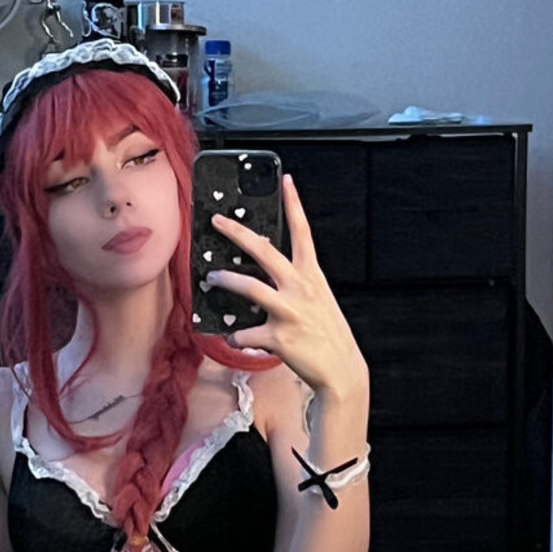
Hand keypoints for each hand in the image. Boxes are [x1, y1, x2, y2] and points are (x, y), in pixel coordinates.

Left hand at [208, 174, 367, 402]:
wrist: (340, 371)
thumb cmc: (327, 335)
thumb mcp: (318, 301)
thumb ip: (296, 284)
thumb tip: (266, 274)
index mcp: (312, 277)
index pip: (303, 233)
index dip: (294, 205)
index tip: (285, 180)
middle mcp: (300, 289)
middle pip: (265, 251)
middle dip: (237, 233)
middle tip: (217, 222)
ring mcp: (288, 313)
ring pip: (249, 288)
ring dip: (226, 281)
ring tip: (211, 278)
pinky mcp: (278, 338)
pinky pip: (245, 334)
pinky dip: (235, 336)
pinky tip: (233, 338)